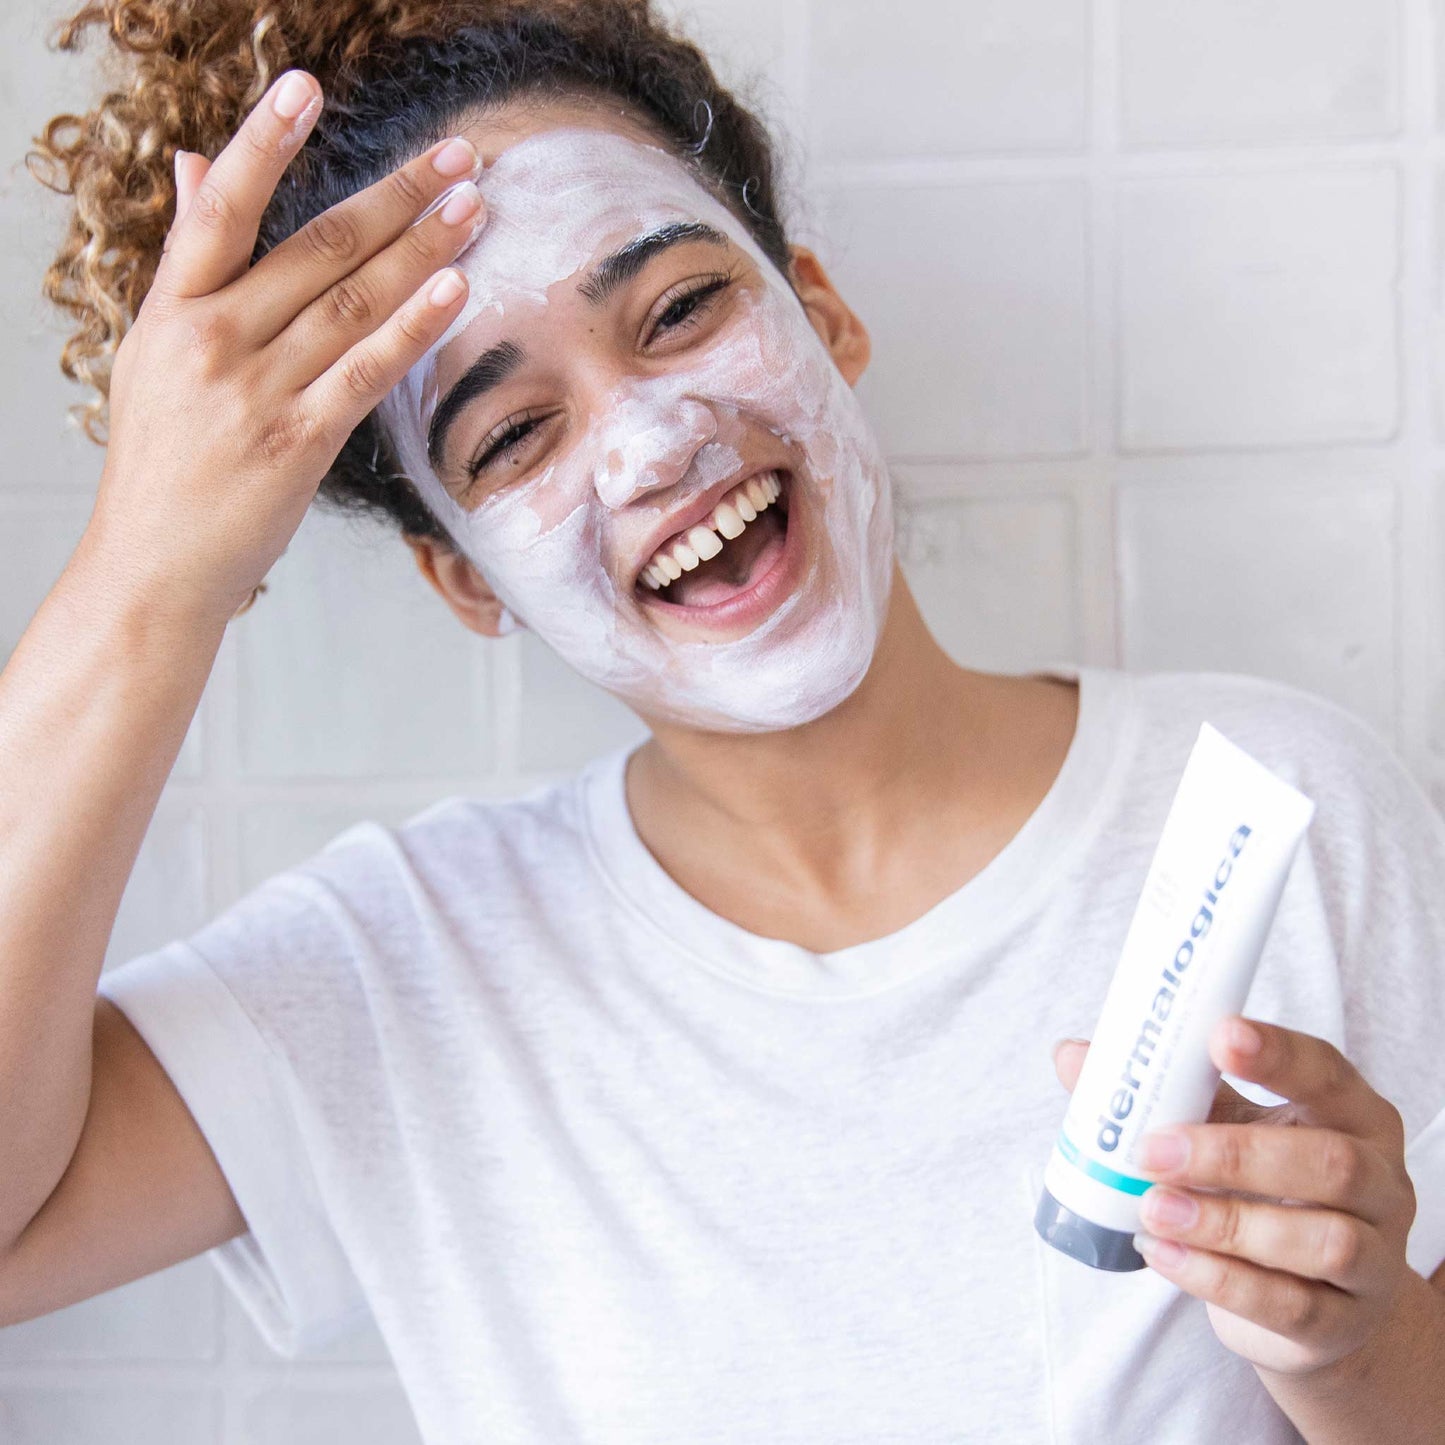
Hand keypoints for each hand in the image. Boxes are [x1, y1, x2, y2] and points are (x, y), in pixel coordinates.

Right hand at [82, 68, 484, 627]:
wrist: (156, 563)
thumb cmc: (162, 456)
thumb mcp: (154, 350)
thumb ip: (189, 259)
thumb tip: (197, 163)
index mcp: (173, 309)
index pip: (221, 207)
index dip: (263, 141)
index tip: (308, 87)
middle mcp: (215, 340)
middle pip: (318, 247)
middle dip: (397, 195)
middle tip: (458, 155)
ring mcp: (258, 392)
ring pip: (354, 301)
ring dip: (422, 247)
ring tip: (474, 204)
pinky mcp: (299, 442)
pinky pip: (367, 371)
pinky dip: (413, 324)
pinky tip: (454, 284)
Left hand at [1053, 1019, 1418, 1376]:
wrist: (1314, 1301)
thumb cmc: (1266, 1192)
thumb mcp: (1224, 1131)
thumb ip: (1163, 1094)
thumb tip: (1072, 1055)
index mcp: (1353, 1116)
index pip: (1327, 1073)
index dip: (1278, 1054)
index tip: (1219, 1036)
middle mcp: (1381, 1183)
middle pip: (1329, 1162)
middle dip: (1233, 1154)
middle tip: (1153, 1150)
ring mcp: (1373, 1259)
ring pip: (1320, 1241)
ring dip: (1225, 1223)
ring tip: (1152, 1209)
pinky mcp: (1344, 1323)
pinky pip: (1289, 1305)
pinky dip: (1219, 1279)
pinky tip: (1164, 1254)